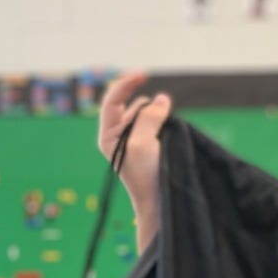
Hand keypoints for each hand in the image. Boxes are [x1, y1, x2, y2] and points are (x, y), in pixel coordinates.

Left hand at [98, 70, 171, 250]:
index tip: (144, 74)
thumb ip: (148, 117)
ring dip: (158, 117)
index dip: (125, 84)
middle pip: (135, 106)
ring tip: (164, 140)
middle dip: (148, 108)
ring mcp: (135, 141)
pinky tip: (169, 138)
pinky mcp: (150, 145)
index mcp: (108, 136)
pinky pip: (159, 124)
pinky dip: (165, 124)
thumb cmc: (146, 176)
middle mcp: (119, 136)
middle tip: (159, 129)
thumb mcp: (142, 143)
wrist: (159, 203)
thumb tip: (161, 99)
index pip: (112, 101)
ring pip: (149, 114)